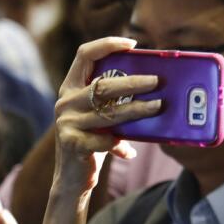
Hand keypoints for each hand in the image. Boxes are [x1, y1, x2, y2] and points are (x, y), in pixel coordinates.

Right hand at [51, 37, 157, 198]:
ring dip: (137, 109)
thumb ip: (113, 102)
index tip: (132, 43)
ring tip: (158, 106)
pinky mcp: (72, 143)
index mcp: (71, 88)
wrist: (72, 180)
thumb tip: (152, 87)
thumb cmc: (93, 143)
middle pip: (103, 85)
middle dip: (133, 82)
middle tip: (157, 81)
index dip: (107, 44)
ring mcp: (66, 122)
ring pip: (109, 112)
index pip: (85, 55)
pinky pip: (104, 139)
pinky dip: (119, 143)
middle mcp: (65, 102)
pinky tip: (130, 150)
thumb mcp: (99, 117)